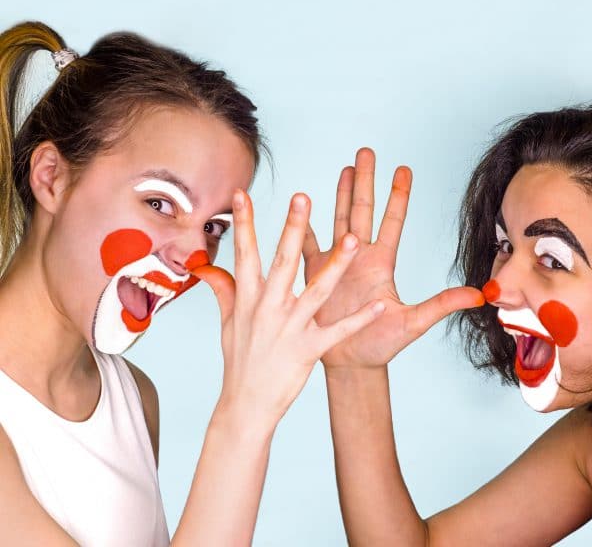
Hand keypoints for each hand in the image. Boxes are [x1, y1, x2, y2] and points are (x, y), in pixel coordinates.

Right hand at [193, 189, 384, 424]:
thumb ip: (223, 290)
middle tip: (302, 198)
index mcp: (247, 299)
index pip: (244, 254)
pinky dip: (359, 319)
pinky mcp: (307, 351)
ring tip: (355, 240)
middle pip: (283, 262)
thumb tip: (205, 267)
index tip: (242, 193)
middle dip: (292, 228)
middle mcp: (268, 309)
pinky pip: (337, 331)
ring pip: (316, 291)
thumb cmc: (239, 359)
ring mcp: (288, 329)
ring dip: (337, 266)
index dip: (243, 223)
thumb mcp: (228, 323)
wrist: (246, 403)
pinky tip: (379, 305)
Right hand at [302, 148, 482, 369]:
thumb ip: (441, 304)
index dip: (397, 195)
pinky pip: (306, 244)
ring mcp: (336, 263)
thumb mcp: (413, 322)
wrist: (350, 361)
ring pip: (338, 220)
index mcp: (382, 263)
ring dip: (340, 194)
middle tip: (366, 152)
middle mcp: (360, 257)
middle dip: (364, 181)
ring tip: (344, 168)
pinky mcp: (315, 274)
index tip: (403, 169)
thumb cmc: (381, 344)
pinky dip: (302, 226)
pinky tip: (301, 207)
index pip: (392, 221)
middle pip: (362, 211)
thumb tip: (480, 294)